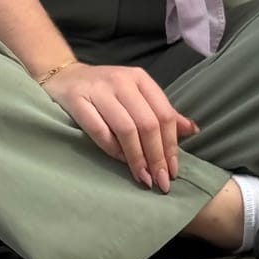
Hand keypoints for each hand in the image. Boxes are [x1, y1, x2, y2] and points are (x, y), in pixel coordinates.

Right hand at [41, 62, 198, 191]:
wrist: (66, 76)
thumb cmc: (107, 90)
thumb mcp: (137, 95)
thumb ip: (162, 112)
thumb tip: (193, 130)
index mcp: (140, 79)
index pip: (164, 114)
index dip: (171, 145)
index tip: (173, 171)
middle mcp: (121, 81)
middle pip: (147, 123)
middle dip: (156, 156)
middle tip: (161, 182)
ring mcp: (99, 90)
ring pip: (126, 128)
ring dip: (137, 158)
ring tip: (144, 178)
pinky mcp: (77, 100)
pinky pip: (99, 130)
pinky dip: (112, 150)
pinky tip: (120, 162)